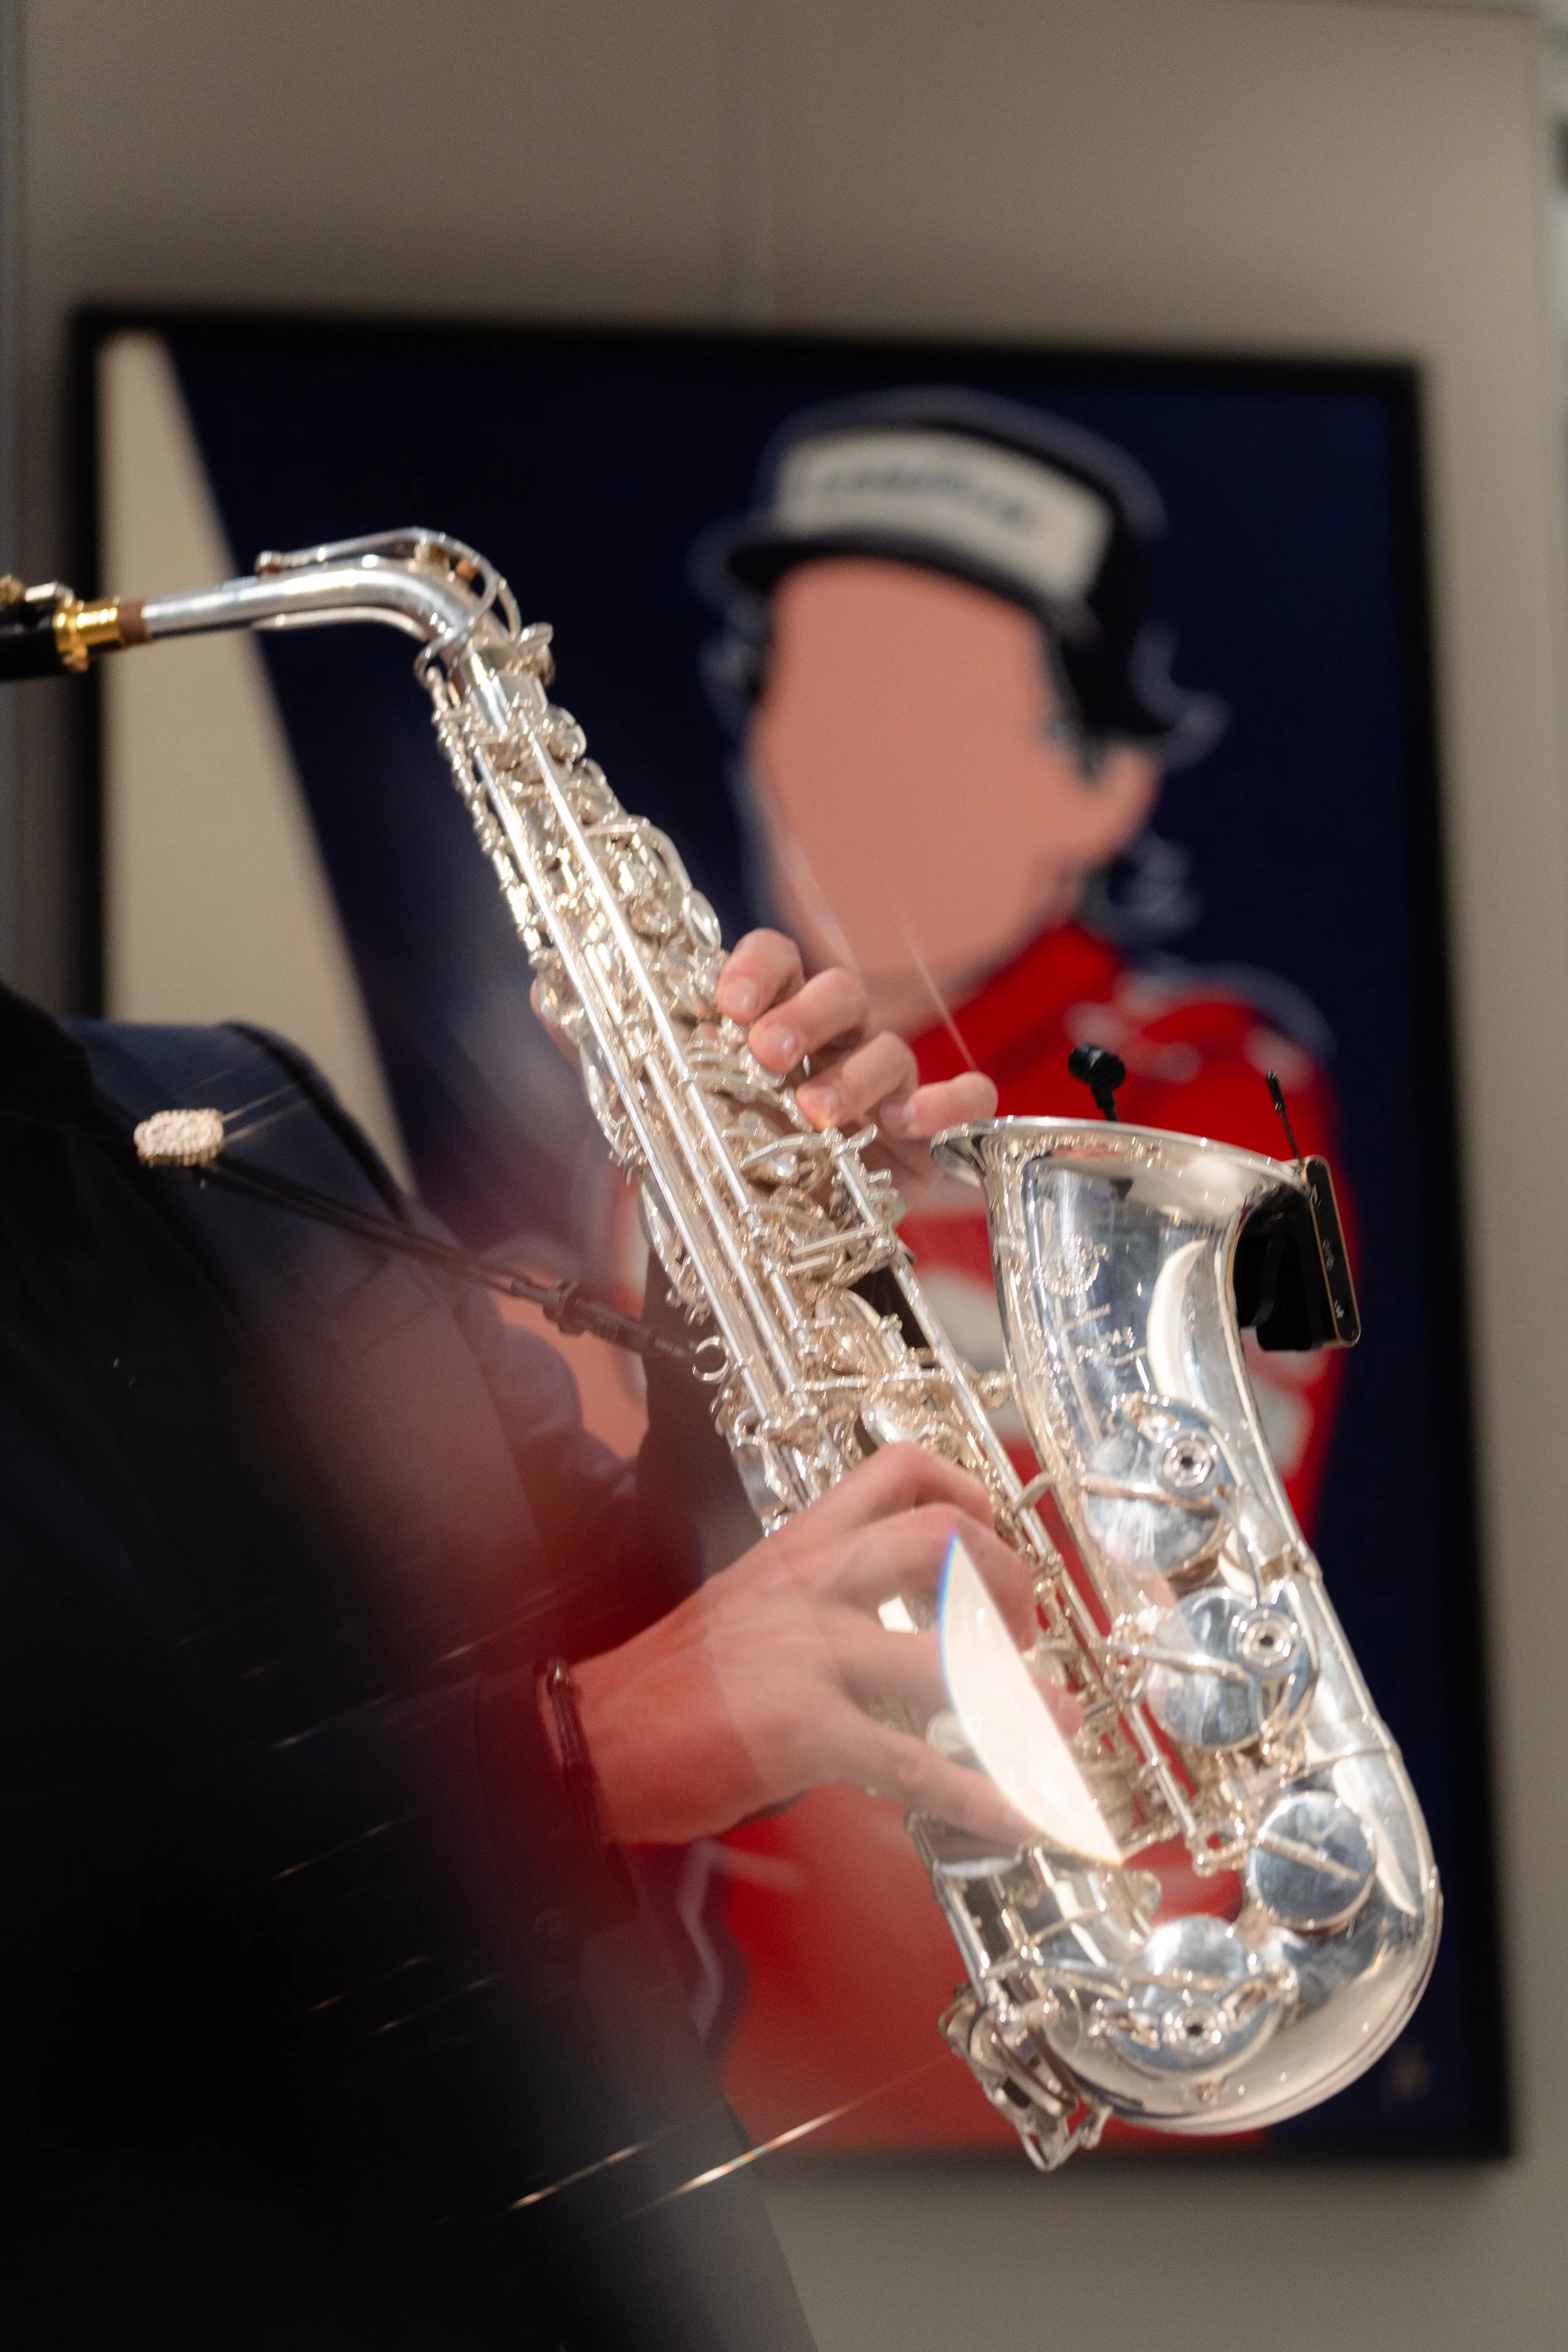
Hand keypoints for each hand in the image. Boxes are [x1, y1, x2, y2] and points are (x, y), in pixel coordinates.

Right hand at [564, 1445, 1043, 1846]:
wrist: (591, 1736)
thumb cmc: (667, 1686)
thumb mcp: (749, 1606)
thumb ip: (821, 1601)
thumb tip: (901, 1626)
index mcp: (796, 1547)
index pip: (897, 1472)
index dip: (970, 1490)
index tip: (999, 1528)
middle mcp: (808, 1584)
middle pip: (942, 1540)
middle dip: (1010, 1582)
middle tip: (1026, 1631)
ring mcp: (806, 1654)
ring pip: (942, 1653)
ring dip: (1020, 1694)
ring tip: (1056, 1722)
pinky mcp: (801, 1729)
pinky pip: (912, 1762)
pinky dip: (979, 1793)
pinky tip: (1018, 1814)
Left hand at [714, 929, 996, 1207]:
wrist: (798, 1250)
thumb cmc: (753, 1179)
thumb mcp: (713, 1135)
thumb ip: (703, 1091)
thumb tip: (693, 1047)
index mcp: (782, 1025)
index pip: (781, 962)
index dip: (758, 969)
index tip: (733, 1005)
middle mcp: (840, 1043)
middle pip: (841, 991)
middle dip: (803, 1017)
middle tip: (769, 1053)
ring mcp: (890, 1084)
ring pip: (891, 1048)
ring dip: (853, 1076)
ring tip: (816, 1114)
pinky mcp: (934, 1133)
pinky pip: (969, 1098)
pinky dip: (948, 1103)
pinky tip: (906, 1121)